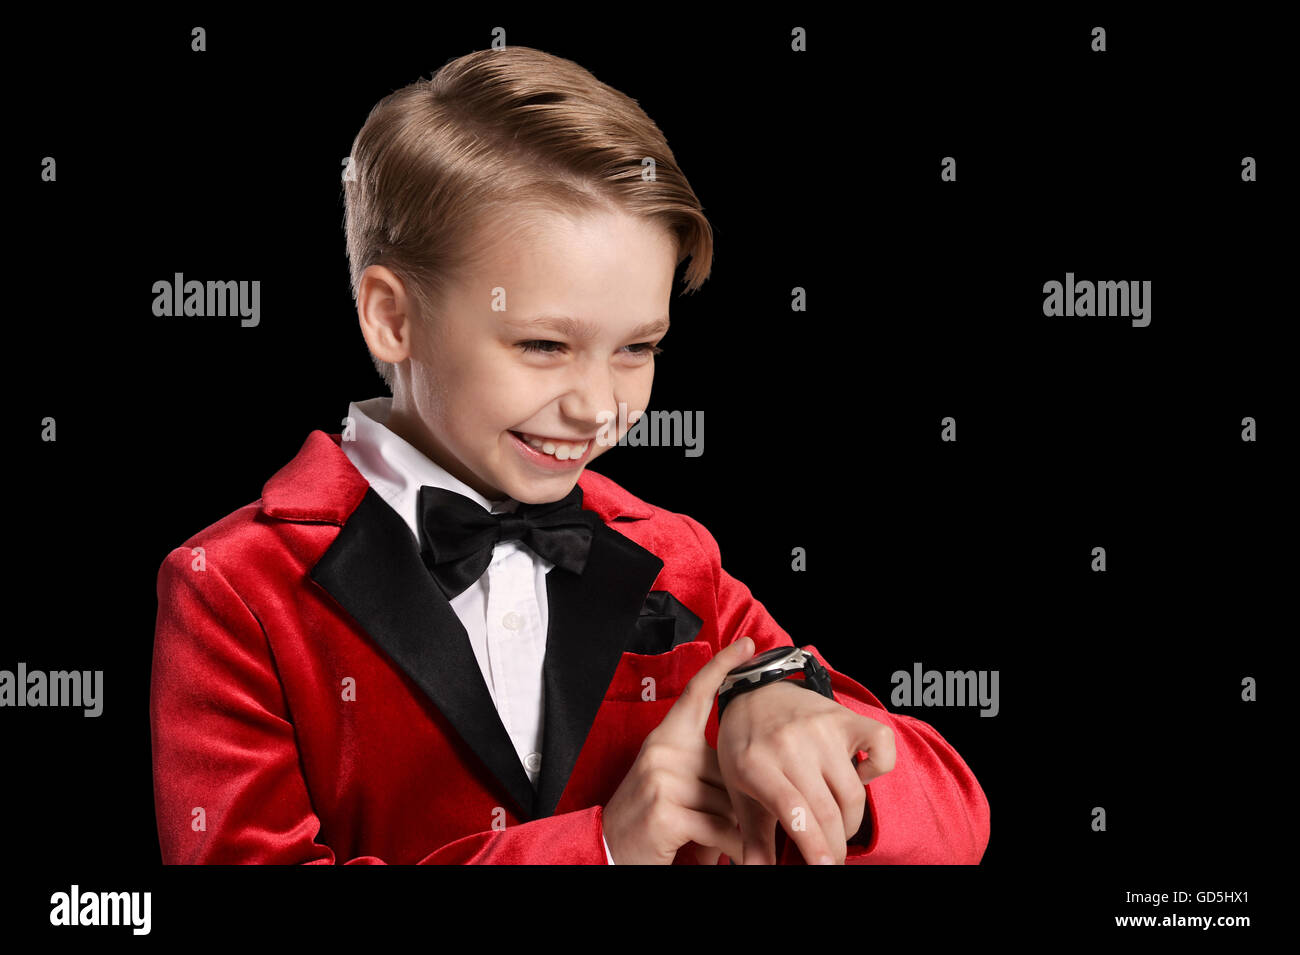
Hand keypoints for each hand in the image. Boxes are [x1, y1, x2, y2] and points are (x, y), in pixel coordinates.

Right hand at [602, 637, 757, 864]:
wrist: (610, 848)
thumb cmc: (651, 814)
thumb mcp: (673, 778)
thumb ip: (705, 766)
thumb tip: (754, 769)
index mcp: (666, 737)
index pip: (696, 693)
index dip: (723, 665)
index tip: (747, 646)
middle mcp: (662, 751)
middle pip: (732, 767)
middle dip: (738, 800)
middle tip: (720, 819)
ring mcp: (662, 780)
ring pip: (731, 801)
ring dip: (732, 827)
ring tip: (710, 836)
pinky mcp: (666, 812)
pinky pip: (722, 829)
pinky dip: (731, 847)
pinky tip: (719, 854)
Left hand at [716, 675, 895, 864]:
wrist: (755, 692)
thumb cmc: (746, 748)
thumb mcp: (739, 791)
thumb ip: (753, 838)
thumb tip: (759, 874)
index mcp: (756, 764)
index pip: (794, 812)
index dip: (815, 847)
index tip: (825, 869)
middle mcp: (790, 743)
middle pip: (827, 810)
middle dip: (835, 846)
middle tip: (831, 858)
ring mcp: (821, 728)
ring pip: (853, 792)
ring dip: (850, 820)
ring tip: (836, 824)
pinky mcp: (845, 717)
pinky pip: (882, 746)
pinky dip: (878, 769)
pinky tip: (858, 776)